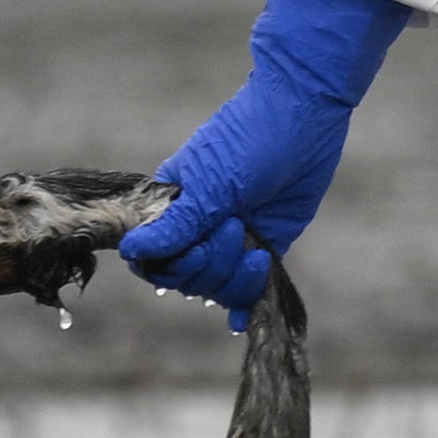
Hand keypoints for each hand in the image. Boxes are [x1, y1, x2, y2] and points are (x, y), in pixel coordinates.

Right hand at [121, 0, 414, 325]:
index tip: (196, 244)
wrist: (303, 114)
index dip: (173, 265)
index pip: (154, 259)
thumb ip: (177, 226)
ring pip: (218, 285)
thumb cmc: (249, 138)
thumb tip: (134, 252)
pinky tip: (242, 322)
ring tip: (256, 246)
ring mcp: (231, 237)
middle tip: (236, 227)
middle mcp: (198, 225)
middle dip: (212, 264)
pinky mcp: (265, 242)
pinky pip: (247, 285)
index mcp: (172, 206)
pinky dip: (243, 305)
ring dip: (236, 278)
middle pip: (187, 278)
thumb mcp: (211, 183)